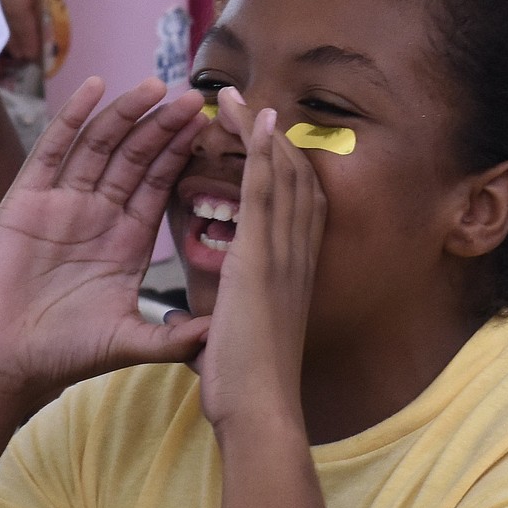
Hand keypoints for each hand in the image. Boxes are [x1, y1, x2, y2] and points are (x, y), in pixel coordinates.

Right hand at [0, 76, 209, 408]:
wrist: (4, 364)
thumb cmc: (64, 355)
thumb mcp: (129, 342)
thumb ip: (174, 337)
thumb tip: (221, 336)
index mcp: (128, 242)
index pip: (160, 186)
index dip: (182, 156)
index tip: (209, 128)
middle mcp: (99, 215)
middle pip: (135, 157)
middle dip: (163, 126)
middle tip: (191, 98)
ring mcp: (62, 203)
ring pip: (100, 145)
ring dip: (126, 114)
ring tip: (155, 86)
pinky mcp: (26, 199)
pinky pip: (52, 150)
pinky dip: (71, 118)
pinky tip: (94, 88)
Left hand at [196, 89, 327, 434]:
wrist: (262, 410)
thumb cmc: (250, 388)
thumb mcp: (242, 344)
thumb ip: (230, 324)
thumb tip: (208, 326)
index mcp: (292, 277)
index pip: (296, 210)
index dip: (283, 172)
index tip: (265, 146)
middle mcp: (298, 258)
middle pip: (296, 182)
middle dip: (276, 141)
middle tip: (253, 105)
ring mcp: (284, 255)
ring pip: (283, 176)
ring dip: (264, 132)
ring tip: (241, 96)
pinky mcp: (263, 258)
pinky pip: (265, 191)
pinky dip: (262, 151)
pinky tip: (254, 118)